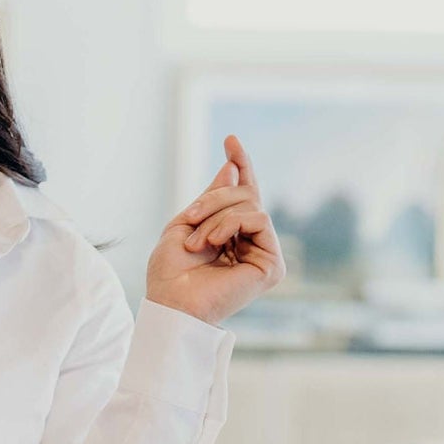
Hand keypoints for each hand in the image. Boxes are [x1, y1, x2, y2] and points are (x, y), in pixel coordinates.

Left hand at [145, 135, 284, 327]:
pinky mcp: (272, 266)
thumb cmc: (170, 274)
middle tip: (190, 217)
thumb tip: (233, 167)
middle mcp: (249, 244)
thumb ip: (211, 196)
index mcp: (230, 237)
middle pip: (245, 194)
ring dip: (217, 216)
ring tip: (198, 242)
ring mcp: (263, 254)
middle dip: (214, 198)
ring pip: (251, 204)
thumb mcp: (185, 223)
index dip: (240, 166)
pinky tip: (216, 243)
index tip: (230, 139)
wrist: (171, 304)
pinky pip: (259, 219)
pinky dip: (233, 224)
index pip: (243, 196)